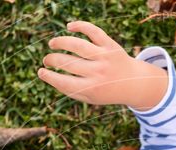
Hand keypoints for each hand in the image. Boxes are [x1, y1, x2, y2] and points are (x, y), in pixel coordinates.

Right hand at [38, 21, 167, 110]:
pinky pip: (93, 31)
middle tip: (47, 60)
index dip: (49, 77)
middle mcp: (98, 73)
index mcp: (92, 88)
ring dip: (61, 42)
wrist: (134, 84)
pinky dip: (80, 25)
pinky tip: (69, 26)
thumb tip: (49, 77)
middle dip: (52, 60)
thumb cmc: (107, 91)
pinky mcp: (110, 45)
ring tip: (52, 44)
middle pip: (68, 63)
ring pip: (77, 45)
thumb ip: (71, 90)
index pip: (64, 82)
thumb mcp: (90, 98)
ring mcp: (105, 57)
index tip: (41, 71)